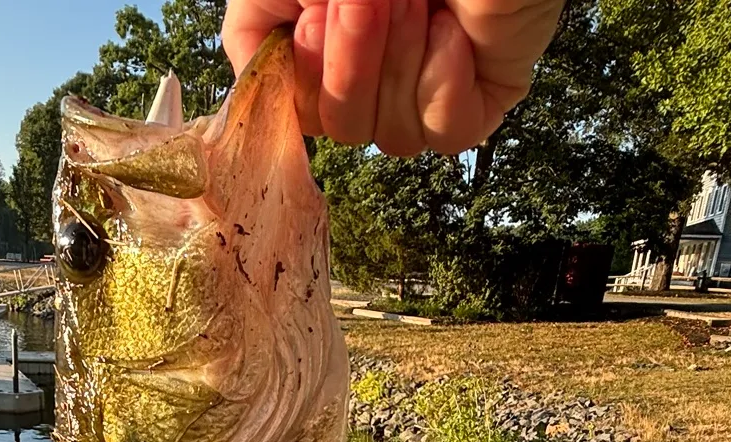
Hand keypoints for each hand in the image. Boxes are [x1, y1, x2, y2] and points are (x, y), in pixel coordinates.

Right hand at [222, 0, 567, 155]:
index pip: (295, 111)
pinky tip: (455, 30)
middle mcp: (375, 71)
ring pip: (392, 138)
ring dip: (400, 62)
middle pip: (342, 129)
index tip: (316, 15)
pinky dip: (443, 80)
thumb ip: (250, 27)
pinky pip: (445, 133)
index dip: (305, 75)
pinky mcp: (479, 98)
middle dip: (353, 61)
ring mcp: (427, 89)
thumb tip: (252, 78)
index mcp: (326, 44)